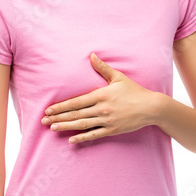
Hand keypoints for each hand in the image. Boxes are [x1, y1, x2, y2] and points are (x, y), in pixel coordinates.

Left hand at [41, 53, 161, 143]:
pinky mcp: (112, 130)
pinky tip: (71, 140)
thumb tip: (91, 55)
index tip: (48, 109)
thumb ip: (102, 68)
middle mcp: (101, 109)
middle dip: (58, 117)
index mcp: (100, 95)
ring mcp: (107, 120)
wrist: (151, 107)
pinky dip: (82, 138)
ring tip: (53, 128)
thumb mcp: (118, 77)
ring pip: (82, 125)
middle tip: (44, 121)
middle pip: (75, 114)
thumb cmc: (134, 91)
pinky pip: (94, 134)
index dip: (60, 106)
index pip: (76, 102)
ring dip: (66, 127)